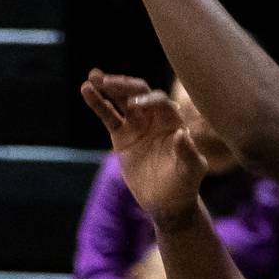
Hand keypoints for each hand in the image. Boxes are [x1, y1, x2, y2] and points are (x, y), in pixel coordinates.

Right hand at [80, 71, 208, 221]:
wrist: (166, 202)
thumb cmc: (184, 184)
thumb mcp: (191, 170)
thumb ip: (188, 153)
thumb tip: (181, 134)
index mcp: (172, 121)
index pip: (160, 101)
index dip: (148, 99)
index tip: (134, 104)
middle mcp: (155, 117)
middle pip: (138, 93)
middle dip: (123, 86)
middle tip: (106, 81)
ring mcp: (137, 125)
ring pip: (121, 101)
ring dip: (107, 87)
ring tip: (92, 77)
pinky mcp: (122, 136)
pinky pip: (109, 116)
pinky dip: (98, 104)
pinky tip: (87, 91)